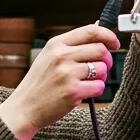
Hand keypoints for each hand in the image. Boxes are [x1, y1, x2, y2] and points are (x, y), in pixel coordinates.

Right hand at [0, 25, 118, 139]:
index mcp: (56, 44)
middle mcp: (61, 56)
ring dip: (100, 77)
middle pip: (100, 49)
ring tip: (87, 83)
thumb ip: (71, 46)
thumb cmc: (39, 84)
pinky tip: (84, 93)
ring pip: (101, 69)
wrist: (24, 108)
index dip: (108, 35)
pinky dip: (96, 91)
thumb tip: (98, 32)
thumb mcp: (48, 57)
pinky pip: (99, 87)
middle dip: (107, 60)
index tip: (115, 43)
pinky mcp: (72, 91)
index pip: (90, 31)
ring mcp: (67, 74)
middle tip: (103, 68)